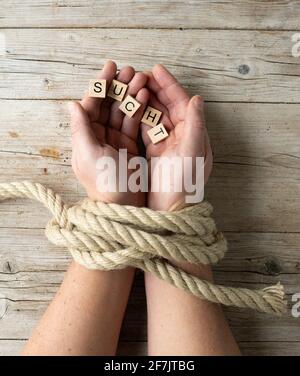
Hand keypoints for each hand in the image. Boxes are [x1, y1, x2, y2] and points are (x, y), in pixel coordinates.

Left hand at [69, 61, 148, 206]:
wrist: (125, 206)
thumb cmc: (105, 182)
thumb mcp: (89, 155)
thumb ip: (80, 129)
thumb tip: (72, 104)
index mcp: (85, 138)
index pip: (90, 105)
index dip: (100, 85)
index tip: (110, 67)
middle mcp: (98, 137)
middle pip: (107, 105)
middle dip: (118, 86)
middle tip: (130, 69)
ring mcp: (115, 141)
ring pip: (121, 111)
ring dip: (130, 94)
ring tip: (141, 79)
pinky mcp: (129, 146)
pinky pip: (133, 123)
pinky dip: (139, 110)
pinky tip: (145, 97)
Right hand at [141, 64, 212, 210]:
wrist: (171, 208)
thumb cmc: (185, 182)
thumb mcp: (193, 153)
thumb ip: (196, 124)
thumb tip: (197, 97)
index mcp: (194, 132)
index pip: (182, 102)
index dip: (170, 85)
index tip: (156, 69)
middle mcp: (182, 135)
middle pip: (168, 105)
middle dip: (155, 89)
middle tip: (139, 74)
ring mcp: (168, 142)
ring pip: (156, 114)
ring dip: (145, 99)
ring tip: (132, 85)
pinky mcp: (155, 150)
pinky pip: (147, 128)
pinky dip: (139, 115)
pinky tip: (130, 104)